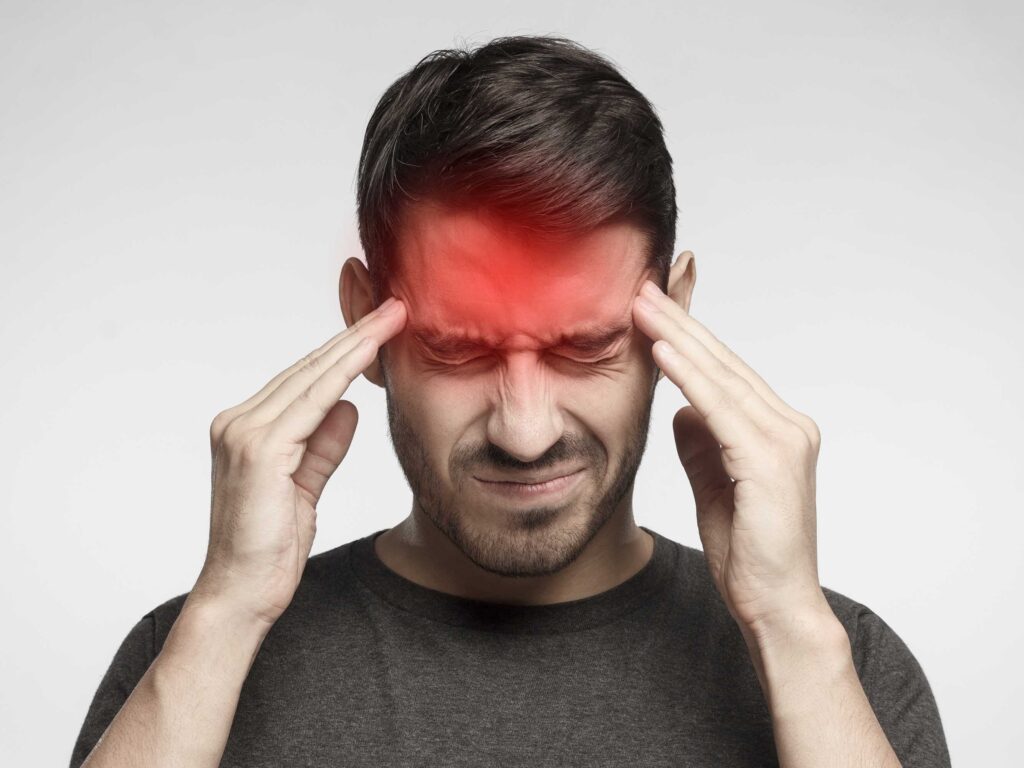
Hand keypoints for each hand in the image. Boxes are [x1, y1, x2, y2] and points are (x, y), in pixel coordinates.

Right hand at [192, 296, 406, 626]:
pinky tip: (370, 356)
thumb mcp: (305, 487)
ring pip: (311, 377)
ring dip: (355, 345)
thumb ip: (323, 446)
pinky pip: (311, 404)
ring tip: (391, 318)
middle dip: (354, 335)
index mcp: (246, 428)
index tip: (380, 325)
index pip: (304, 379)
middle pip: (308, 368)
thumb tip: (348, 408)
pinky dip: (342, 376)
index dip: (344, 350)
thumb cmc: (269, 548)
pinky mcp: (258, 451)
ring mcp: (243, 433)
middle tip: (394, 306)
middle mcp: (238, 422)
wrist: (242, 594)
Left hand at [632, 276, 826, 638]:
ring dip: (677, 337)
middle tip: (641, 286)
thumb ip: (702, 443)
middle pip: (723, 363)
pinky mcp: (769, 461)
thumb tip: (682, 408)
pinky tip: (662, 350)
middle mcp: (788, 426)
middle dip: (678, 322)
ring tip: (641, 305)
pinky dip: (690, 377)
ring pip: (721, 377)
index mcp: (776, 429)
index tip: (650, 307)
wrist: (776, 603)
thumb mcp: (714, 483)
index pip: (724, 371)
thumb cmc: (748, 549)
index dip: (686, 336)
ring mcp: (784, 440)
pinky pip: (721, 409)